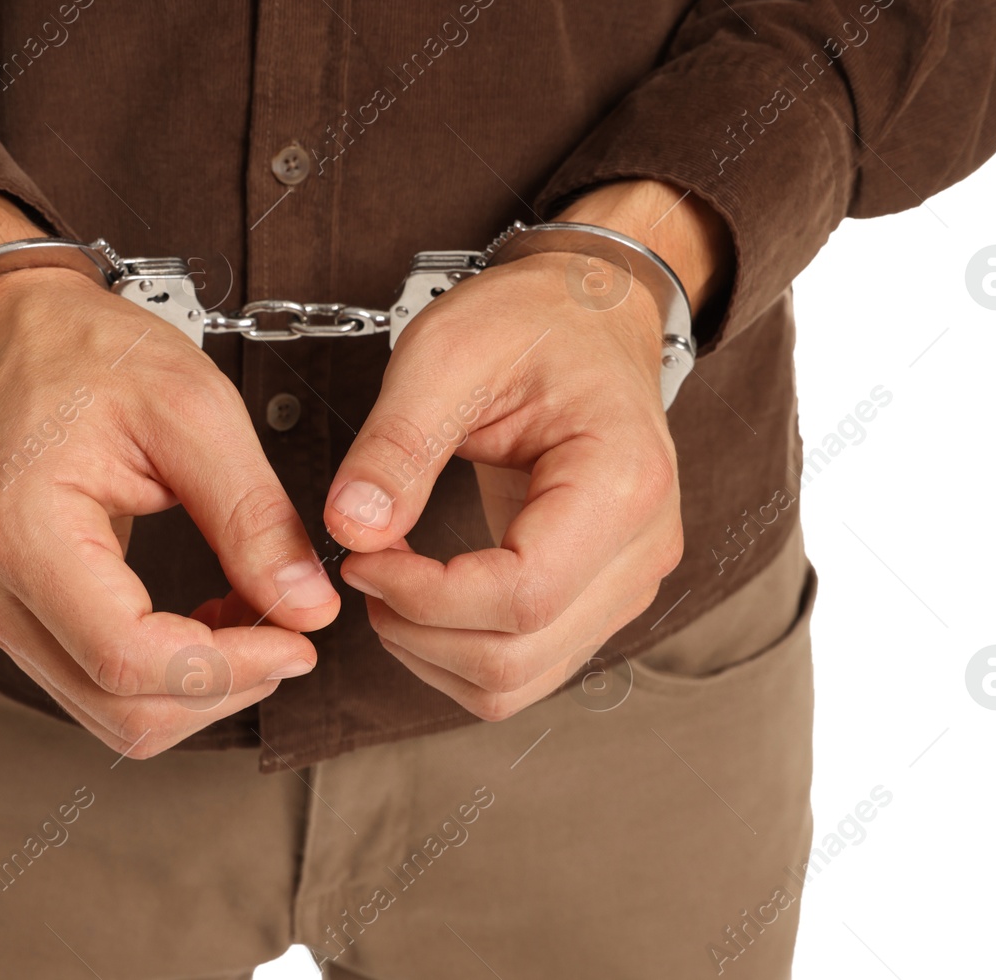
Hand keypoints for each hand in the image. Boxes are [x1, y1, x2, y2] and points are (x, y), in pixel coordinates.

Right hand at [0, 189, 340, 756]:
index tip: (301, 640)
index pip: (129, 659)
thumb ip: (253, 517)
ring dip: (201, 685)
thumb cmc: (91, 351)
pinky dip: (172, 672)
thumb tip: (309, 609)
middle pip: (121, 708)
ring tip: (258, 615)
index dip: (229, 668)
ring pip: (112, 712)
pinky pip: (100, 681)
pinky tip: (215, 617)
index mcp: (22, 531)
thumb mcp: (194, 411)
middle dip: (225, 687)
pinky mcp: (20, 613)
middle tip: (294, 632)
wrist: (16, 329)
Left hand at [322, 180, 730, 720]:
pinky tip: (424, 595)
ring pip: (519, 680)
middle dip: (417, 632)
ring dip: (433, 652)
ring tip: (390, 581)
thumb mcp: (448, 354)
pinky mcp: (600, 598)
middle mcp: (643, 548)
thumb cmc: (532, 323)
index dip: (425, 597)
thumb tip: (352, 527)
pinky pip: (526, 666)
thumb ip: (397, 444)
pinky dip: (459, 652)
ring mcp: (627, 581)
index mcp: (621, 482)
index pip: (522, 596)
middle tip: (366, 568)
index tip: (362, 557)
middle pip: (518, 657)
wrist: (589, 315)